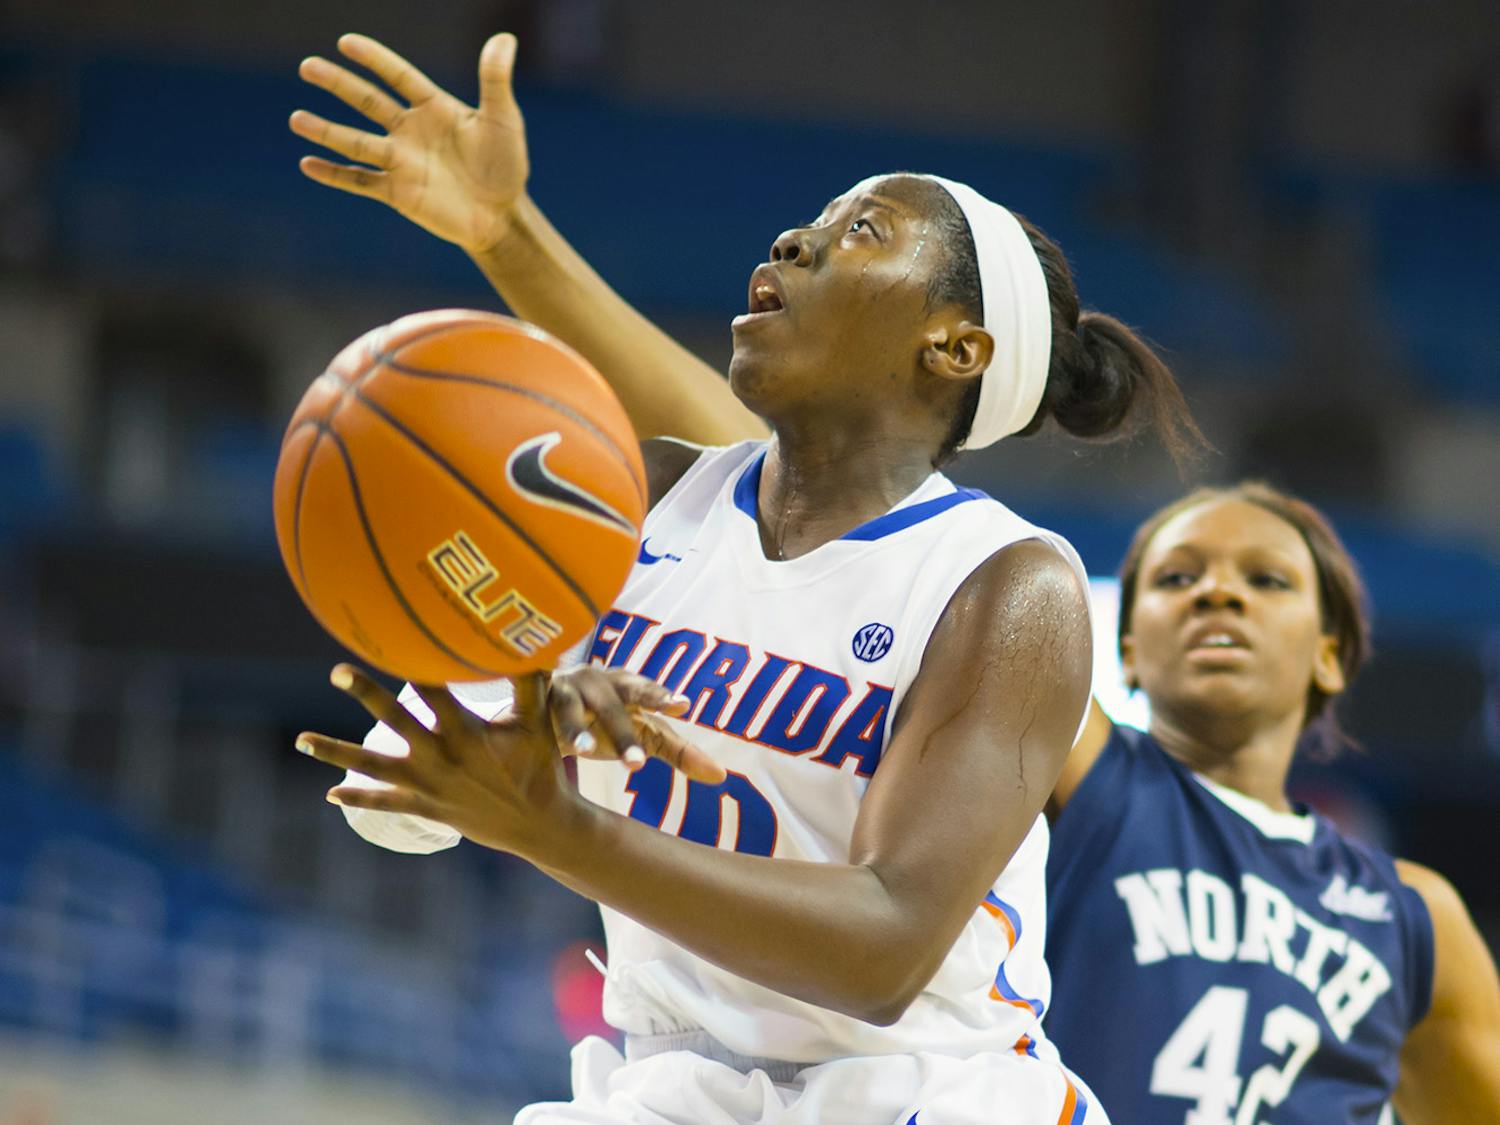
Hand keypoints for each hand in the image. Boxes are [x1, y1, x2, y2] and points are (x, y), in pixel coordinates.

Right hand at [290, 32, 528, 253]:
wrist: (502, 215)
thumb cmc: (506, 165)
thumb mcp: (503, 119)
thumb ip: (495, 79)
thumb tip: (505, 37)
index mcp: (433, 107)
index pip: (398, 76)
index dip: (374, 59)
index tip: (346, 42)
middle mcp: (410, 130)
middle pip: (368, 102)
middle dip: (339, 85)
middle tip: (308, 66)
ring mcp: (401, 161)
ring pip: (357, 142)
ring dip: (327, 132)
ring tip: (296, 119)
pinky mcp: (398, 193)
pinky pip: (360, 182)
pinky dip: (335, 176)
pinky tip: (308, 165)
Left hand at [299, 664, 571, 856]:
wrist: (539, 823)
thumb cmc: (541, 766)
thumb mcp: (537, 721)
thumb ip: (530, 682)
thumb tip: (529, 643)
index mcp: (467, 731)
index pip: (435, 690)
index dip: (415, 664)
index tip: (393, 638)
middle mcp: (441, 756)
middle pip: (395, 719)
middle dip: (366, 693)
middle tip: (337, 671)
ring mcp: (429, 785)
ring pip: (373, 766)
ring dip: (335, 752)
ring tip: (300, 740)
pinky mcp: (427, 807)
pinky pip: (386, 802)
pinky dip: (359, 797)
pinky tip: (330, 793)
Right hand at [549, 666, 726, 783]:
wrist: (548, 712)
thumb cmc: (603, 722)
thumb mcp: (641, 736)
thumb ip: (678, 752)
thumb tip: (721, 776)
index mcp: (627, 686)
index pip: (648, 693)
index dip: (663, 696)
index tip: (682, 705)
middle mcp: (597, 680)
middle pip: (614, 703)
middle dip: (623, 731)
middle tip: (636, 763)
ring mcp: (564, 687)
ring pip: (572, 708)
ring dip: (576, 729)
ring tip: (584, 752)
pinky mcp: (533, 697)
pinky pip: (534, 708)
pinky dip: (533, 715)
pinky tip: (535, 733)